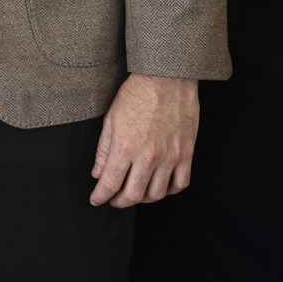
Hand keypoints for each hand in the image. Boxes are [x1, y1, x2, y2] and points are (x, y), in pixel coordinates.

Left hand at [90, 73, 198, 207]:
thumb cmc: (136, 94)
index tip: (96, 200)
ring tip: (134, 193)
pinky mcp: (186, 154)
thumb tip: (97, 173)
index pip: (110, 183)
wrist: (166, 79)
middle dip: (119, 202)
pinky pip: (180, 184)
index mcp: (125, 147)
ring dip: (142, 198)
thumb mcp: (111, 119)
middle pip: (133, 195)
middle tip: (113, 200)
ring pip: (157, 194)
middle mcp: (148, 157)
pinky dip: (169, 191)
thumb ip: (103, 150)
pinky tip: (159, 186)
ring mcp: (170, 158)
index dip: (100, 196)